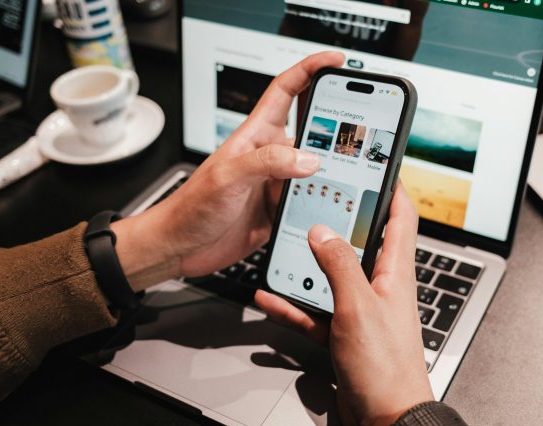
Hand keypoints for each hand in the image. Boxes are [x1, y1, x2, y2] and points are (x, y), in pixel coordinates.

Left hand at [112, 51, 344, 289]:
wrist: (181, 246)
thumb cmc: (192, 206)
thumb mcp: (227, 177)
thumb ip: (267, 162)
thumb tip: (308, 158)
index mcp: (256, 136)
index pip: (286, 91)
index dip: (310, 70)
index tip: (335, 61)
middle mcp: (270, 157)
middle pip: (312, 131)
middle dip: (336, 126)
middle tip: (361, 130)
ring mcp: (276, 184)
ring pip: (317, 171)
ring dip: (333, 172)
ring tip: (353, 174)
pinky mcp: (280, 211)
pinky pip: (310, 202)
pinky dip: (324, 204)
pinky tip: (334, 207)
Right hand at [255, 184, 434, 425]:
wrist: (387, 420)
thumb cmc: (386, 368)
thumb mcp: (359, 308)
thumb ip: (339, 266)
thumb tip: (323, 231)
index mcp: (394, 272)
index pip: (401, 217)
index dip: (391, 188)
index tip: (374, 166)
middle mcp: (380, 286)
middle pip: (360, 242)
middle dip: (338, 221)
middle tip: (315, 200)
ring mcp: (361, 310)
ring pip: (331, 276)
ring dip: (308, 264)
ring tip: (284, 247)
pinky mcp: (344, 334)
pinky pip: (315, 311)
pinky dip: (294, 305)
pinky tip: (270, 299)